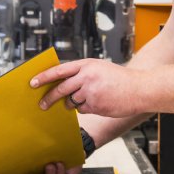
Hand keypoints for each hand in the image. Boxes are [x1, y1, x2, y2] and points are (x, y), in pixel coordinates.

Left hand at [30, 59, 144, 117]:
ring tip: (91, 97)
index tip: (33, 82)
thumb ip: (83, 73)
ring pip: (72, 101)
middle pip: (61, 88)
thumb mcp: (100, 68)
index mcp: (87, 64)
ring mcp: (90, 91)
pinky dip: (86, 108)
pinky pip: (82, 109)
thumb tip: (64, 83)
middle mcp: (87, 76)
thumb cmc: (121, 79)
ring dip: (74, 102)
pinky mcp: (95, 105)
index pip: (59, 70)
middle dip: (49, 97)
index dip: (44, 76)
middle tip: (42, 104)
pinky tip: (99, 103)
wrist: (140, 89)